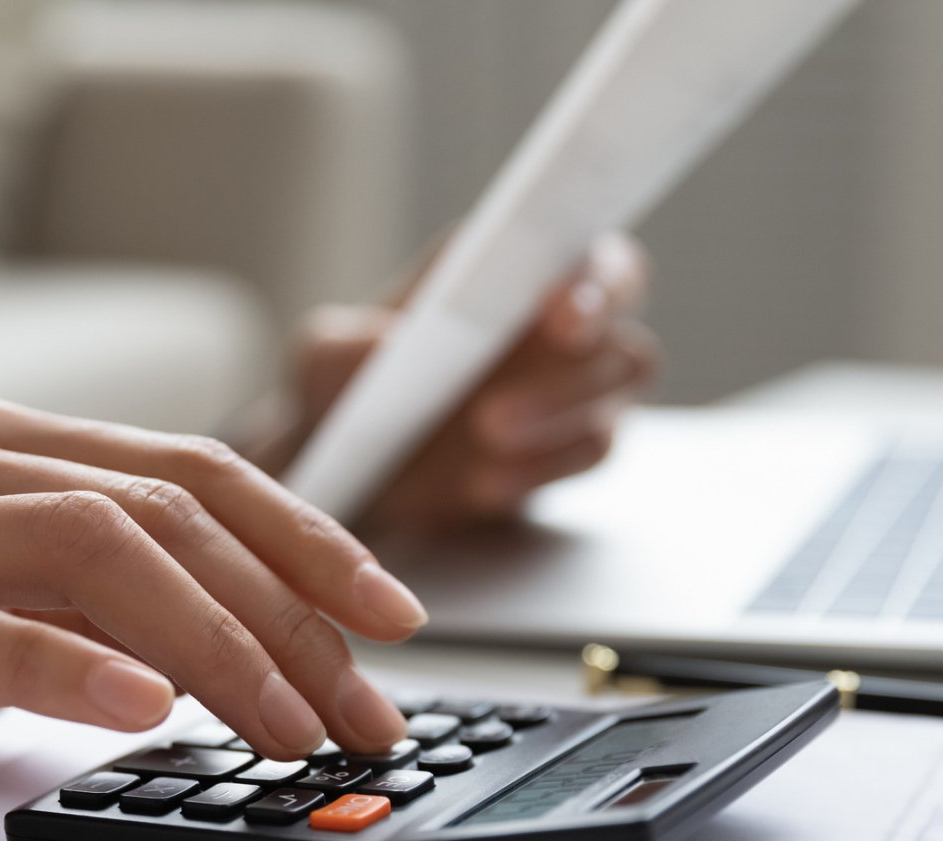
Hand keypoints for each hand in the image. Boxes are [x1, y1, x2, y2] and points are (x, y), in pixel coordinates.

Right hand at [0, 399, 424, 805]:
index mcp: (18, 448)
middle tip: (356, 710)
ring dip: (212, 644)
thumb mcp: (30, 612)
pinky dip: (66, 666)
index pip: (198, 472)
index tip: (391, 616)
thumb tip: (279, 649)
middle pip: (167, 512)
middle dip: (285, 617)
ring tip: (283, 727)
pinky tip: (144, 710)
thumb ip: (131, 604)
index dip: (310, 541)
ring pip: (90, 548)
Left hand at [276, 231, 656, 529]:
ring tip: (485, 444)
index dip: (592, 277)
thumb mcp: (322, 362)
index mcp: (510, 267)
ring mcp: (570, 388)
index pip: (587, 253)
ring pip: (615, 396)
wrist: (350, 471)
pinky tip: (486, 484)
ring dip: (559, 421)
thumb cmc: (343, 390)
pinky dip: (543, 470)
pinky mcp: (564, 449)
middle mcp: (555, 321)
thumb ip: (346, 348)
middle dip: (578, 370)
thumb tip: (387, 347)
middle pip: (620, 331)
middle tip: (496, 412)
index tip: (558, 309)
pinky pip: (587, 454)